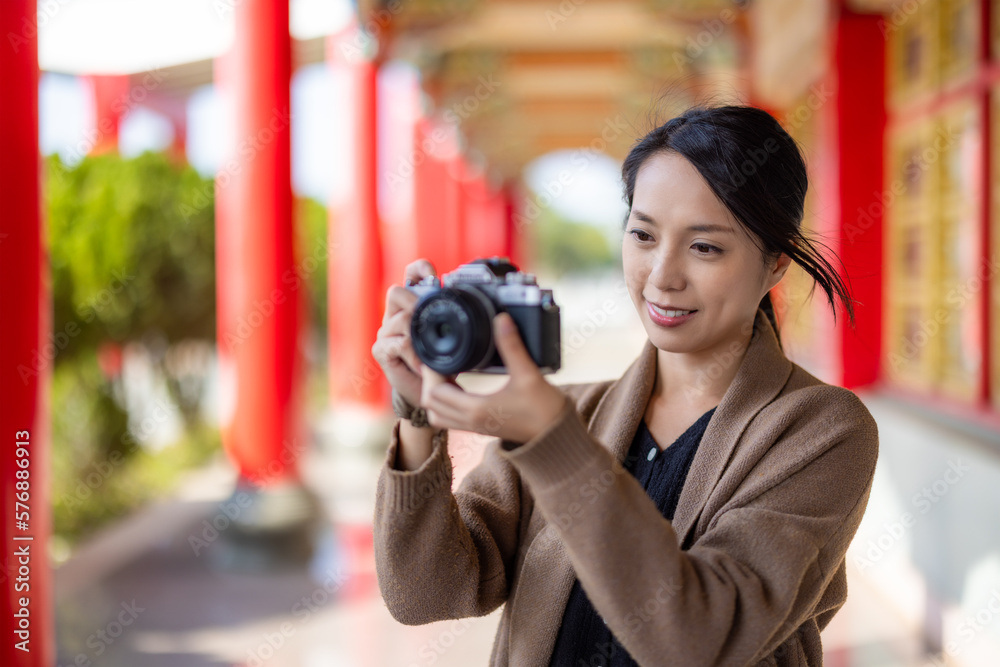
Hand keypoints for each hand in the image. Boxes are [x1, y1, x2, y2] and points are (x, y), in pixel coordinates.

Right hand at [372, 258, 444, 407]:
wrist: (426, 391)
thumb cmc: (439, 362)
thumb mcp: (452, 339)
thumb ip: (454, 320)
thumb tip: (471, 305)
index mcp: (412, 305)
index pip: (410, 276)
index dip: (418, 269)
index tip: (433, 273)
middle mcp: (396, 314)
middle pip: (396, 292)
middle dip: (415, 301)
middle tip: (430, 317)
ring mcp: (386, 332)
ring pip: (401, 319)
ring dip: (419, 334)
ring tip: (432, 351)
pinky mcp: (381, 350)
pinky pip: (397, 344)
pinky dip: (414, 356)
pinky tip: (423, 366)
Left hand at [420, 312, 568, 443]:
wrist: (555, 434)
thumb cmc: (543, 408)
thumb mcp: (528, 373)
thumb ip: (512, 346)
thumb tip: (502, 320)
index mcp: (475, 409)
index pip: (434, 392)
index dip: (431, 372)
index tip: (438, 354)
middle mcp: (470, 421)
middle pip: (430, 403)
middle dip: (430, 380)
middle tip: (441, 360)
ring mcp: (474, 426)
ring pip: (438, 414)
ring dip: (436, 394)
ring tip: (449, 371)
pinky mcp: (480, 427)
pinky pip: (451, 418)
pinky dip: (447, 401)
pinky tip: (460, 382)